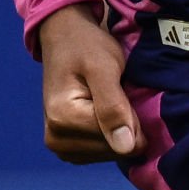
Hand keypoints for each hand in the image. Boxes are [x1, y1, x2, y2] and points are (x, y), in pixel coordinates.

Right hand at [35, 2, 142, 164]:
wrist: (64, 36)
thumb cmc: (86, 45)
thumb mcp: (104, 67)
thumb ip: (114, 106)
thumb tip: (125, 147)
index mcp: (63, 120)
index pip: (119, 142)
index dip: (132, 118)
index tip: (124, 91)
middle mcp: (56, 139)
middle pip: (113, 150)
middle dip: (125, 124)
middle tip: (117, 93)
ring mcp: (59, 145)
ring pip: (110, 153)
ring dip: (118, 128)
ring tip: (109, 99)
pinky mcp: (65, 146)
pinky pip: (100, 152)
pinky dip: (109, 133)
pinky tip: (104, 111)